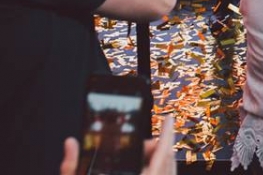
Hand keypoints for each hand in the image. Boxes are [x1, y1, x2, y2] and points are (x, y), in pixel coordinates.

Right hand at [60, 114, 176, 174]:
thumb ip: (70, 167)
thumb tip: (70, 143)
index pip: (160, 155)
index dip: (167, 134)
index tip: (168, 117)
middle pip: (165, 160)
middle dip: (157, 146)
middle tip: (142, 141)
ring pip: (168, 170)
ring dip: (158, 158)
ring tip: (140, 154)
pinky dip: (159, 169)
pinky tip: (143, 166)